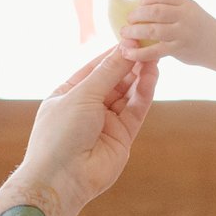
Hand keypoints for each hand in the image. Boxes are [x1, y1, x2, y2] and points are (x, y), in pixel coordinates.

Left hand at [18, 49, 158, 215]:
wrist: (63, 179)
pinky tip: (152, 75)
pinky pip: (136, 109)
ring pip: (127, 93)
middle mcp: (87, 107)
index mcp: (68, 94)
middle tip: (148, 43)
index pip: (94, 67)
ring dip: (139, 75)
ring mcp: (105, 122)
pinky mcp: (122, 136)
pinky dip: (145, 92)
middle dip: (129, 62)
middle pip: (113, 79)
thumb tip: (125, 48)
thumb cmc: (61, 134)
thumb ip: (107, 72)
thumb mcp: (82, 95)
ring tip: (154, 56)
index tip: (131, 36)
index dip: (112, 52)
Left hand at [118, 0, 214, 63]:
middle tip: (129, 19)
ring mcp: (183, 33)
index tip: (140, 3)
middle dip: (138, 14)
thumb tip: (139, 5)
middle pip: (156, 11)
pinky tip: (129, 53)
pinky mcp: (179, 49)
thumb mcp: (189, 9)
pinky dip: (139, 53)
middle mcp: (185, 16)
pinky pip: (155, 51)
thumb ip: (171, 6)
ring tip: (125, 34)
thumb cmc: (197, 26)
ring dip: (135, 31)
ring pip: (153, 30)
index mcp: (186, 3)